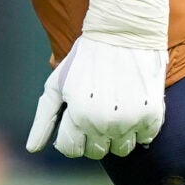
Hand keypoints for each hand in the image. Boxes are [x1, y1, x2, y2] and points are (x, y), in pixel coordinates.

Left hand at [29, 0, 168, 158]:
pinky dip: (139, 128)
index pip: (70, 149)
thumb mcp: (56, 84)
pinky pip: (145, 138)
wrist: (124, 31)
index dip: (69, 138)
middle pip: (96, 152)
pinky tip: (132, 107)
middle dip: (92, 138)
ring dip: (116, 136)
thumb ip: (43, 119)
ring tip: (114, 111)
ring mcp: (130, 120)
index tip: (74, 122)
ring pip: (122, 150)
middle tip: (95, 113)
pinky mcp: (152, 115)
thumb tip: (32, 149)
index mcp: (79, 115)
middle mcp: (105, 122)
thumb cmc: (85, 57)